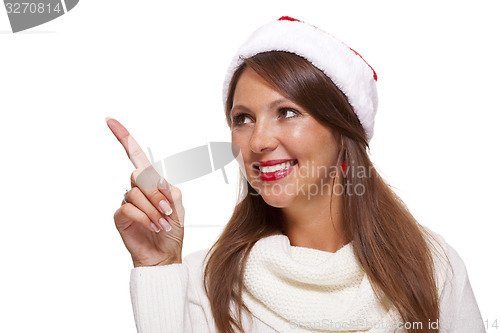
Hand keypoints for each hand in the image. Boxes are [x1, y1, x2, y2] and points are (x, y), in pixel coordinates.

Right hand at [106, 117, 184, 266]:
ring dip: (153, 209)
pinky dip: (144, 218)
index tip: (110, 121)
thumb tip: (155, 180)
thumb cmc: (172, 230)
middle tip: (168, 211)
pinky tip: (153, 227)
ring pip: (135, 193)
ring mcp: (127, 201)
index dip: (124, 138)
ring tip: (162, 224)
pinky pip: (128, 208)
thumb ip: (167, 189)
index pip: (136, 156)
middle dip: (156, 194)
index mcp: (152, 182)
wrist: (165, 254)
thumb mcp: (178, 206)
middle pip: (140, 175)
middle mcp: (137, 188)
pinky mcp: (120, 216)